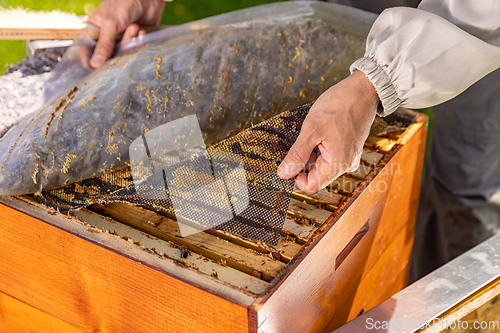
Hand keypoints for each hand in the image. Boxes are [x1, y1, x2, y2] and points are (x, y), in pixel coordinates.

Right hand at [87, 0, 165, 67]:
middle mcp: (106, 36)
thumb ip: (104, 44)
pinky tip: (142, 30)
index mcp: (94, 29)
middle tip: (126, 32)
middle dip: (118, 47)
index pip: (86, 49)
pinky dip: (140, 41)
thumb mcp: (111, 23)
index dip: (89, 60)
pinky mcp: (134, 41)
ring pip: (123, 53)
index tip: (94, 69)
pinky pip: (135, 50)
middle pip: (107, 55)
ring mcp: (121, 39)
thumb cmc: (125, 3)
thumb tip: (94, 65)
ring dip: (131, 41)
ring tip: (135, 26)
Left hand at [277, 70, 378, 193]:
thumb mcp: (312, 129)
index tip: (286, 164)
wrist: (363, 89)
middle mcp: (346, 164)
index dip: (295, 178)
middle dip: (302, 162)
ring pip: (321, 164)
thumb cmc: (340, 106)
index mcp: (338, 164)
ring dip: (310, 153)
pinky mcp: (348, 147)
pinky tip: (317, 131)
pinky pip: (329, 154)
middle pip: (316, 175)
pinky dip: (318, 146)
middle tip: (297, 141)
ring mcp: (348, 156)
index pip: (312, 186)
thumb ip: (297, 154)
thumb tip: (284, 173)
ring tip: (310, 133)